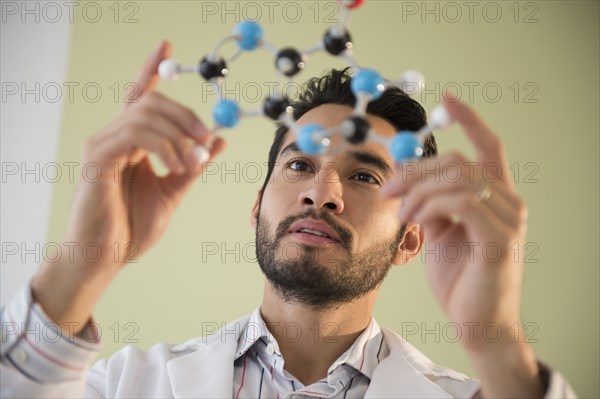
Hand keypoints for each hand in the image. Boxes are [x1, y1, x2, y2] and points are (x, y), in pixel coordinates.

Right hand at [67, 40, 224, 267]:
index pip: (140, 96)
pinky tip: (175, 166)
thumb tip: (219, 141)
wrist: (108, 257)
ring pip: (145, 114)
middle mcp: (113, 137)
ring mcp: (102, 144)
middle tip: (208, 138)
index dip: (151, 68)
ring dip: (179, 135)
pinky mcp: (97, 157)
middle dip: (186, 115)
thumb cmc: (133, 227)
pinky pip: (135, 134)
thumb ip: (193, 165)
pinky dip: (164, 146)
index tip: (166, 44)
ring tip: (192, 163)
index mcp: (131, 142)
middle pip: (150, 101)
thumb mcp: (173, 191)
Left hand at [382, 94, 543, 396]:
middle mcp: (508, 202)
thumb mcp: (438, 232)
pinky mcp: (499, 238)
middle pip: (459, 161)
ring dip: (419, 190)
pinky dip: (431, 205)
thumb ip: (429, 203)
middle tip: (388, 188)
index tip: (447, 99)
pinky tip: (415, 219)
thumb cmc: (459, 278)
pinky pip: (461, 202)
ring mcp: (508, 219)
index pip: (488, 146)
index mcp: (494, 197)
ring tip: (400, 211)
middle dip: (416, 170)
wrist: (476, 321)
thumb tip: (406, 178)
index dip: (469, 119)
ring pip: (458, 178)